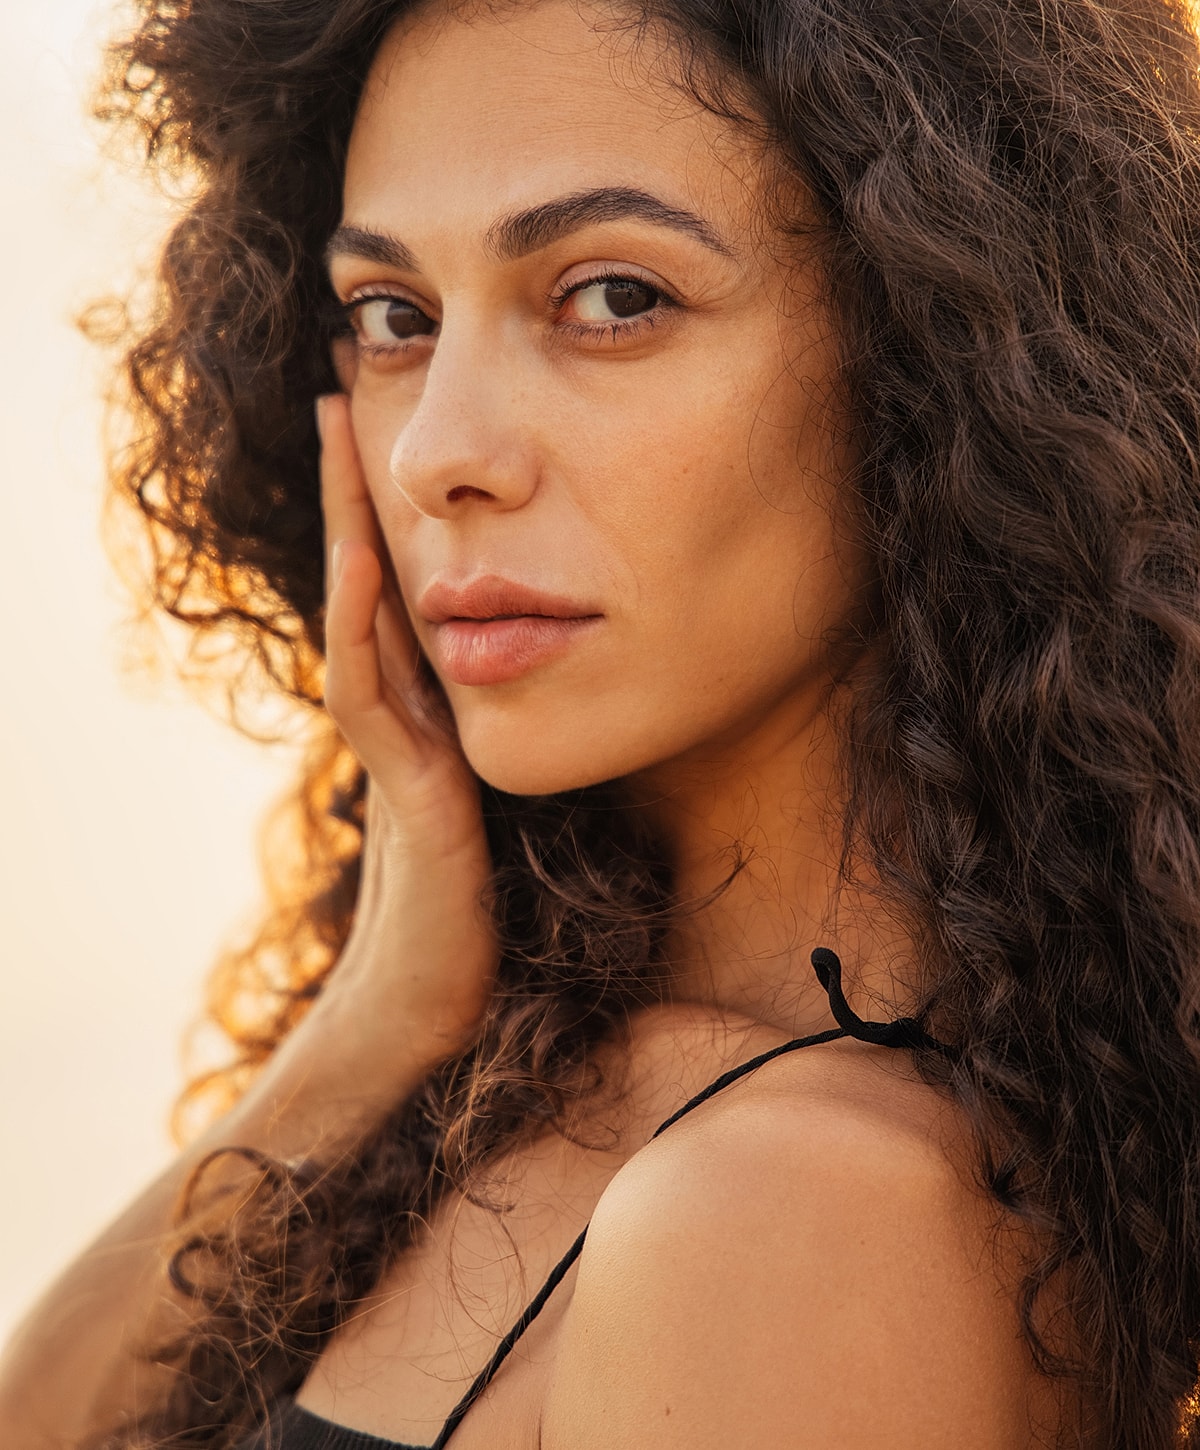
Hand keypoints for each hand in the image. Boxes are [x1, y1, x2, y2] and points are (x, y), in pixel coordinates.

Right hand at [313, 393, 496, 1066]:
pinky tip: (368, 552)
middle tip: (338, 388)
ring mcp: (392, 748)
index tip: (385, 429)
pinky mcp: (406, 790)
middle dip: (355, 489)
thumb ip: (510, 744)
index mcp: (425, 715)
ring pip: (359, 613)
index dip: (391, 511)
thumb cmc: (473, 918)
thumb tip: (562, 679)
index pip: (401, 591)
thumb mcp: (498, 806)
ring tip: (338, 428)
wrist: (432, 1007)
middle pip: (368, 582)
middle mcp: (397, 717)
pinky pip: (372, 688)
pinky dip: (362, 618)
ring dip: (350, 521)